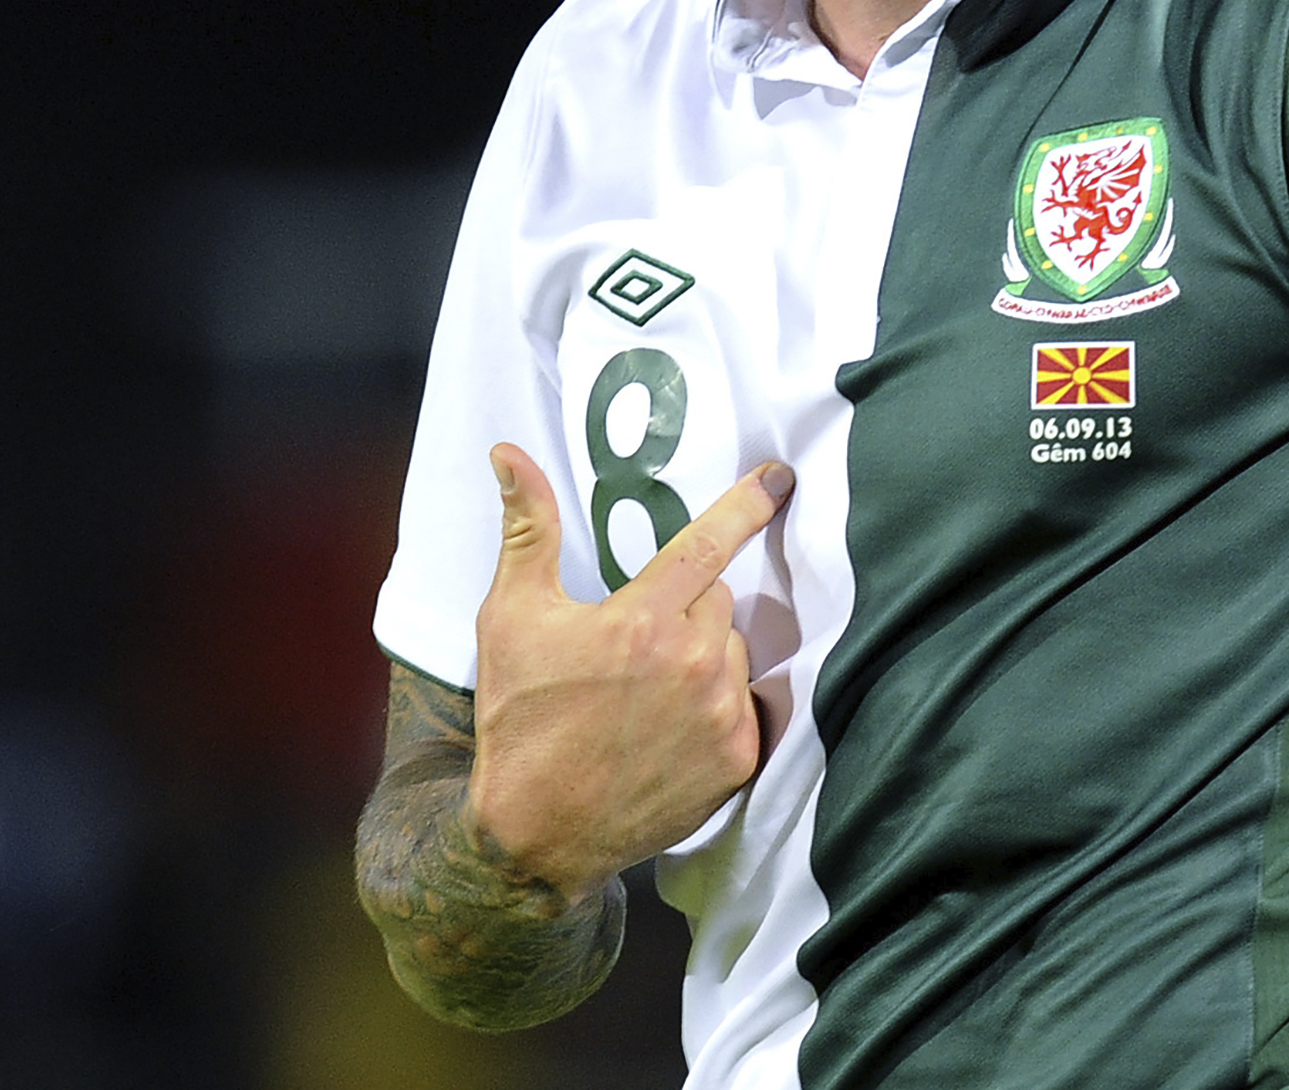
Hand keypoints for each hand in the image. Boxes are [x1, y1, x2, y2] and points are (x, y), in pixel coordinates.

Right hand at [464, 442, 793, 898]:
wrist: (534, 834)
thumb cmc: (519, 720)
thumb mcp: (511, 617)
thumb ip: (528, 529)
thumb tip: (509, 454)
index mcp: (641, 621)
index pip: (710, 543)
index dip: (747, 504)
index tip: (780, 478)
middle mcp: (692, 664)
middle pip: (718, 598)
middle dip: (685, 605)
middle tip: (635, 640)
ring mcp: (720, 716)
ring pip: (731, 650)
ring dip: (703, 655)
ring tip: (648, 691)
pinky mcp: (737, 761)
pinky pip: (746, 704)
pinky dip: (718, 706)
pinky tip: (671, 727)